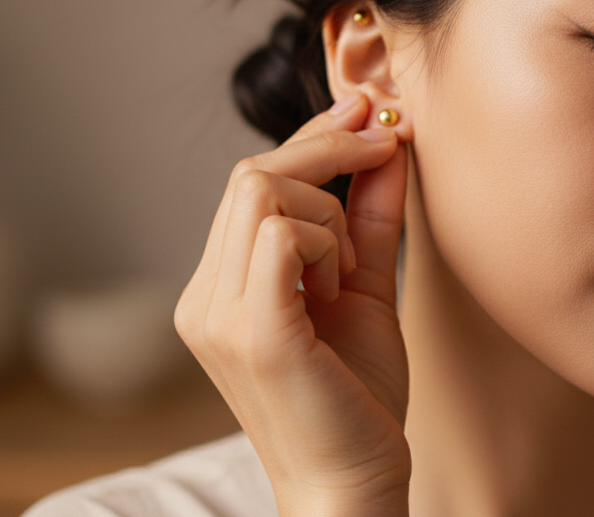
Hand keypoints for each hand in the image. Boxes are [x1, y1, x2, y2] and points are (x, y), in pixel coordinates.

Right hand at [175, 92, 410, 515]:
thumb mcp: (363, 289)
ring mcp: (219, 315)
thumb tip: (388, 141)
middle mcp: (204, 297)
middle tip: (386, 142)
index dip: (312, 137)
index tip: (369, 113)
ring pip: (263, 191)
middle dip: (328, 146)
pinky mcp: (254, 332)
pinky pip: (283, 233)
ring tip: (351, 269)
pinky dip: (328, 239)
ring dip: (329, 209)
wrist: (353, 486)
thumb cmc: (356, 398)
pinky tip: (344, 281)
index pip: (252, 183)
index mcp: (220, 288)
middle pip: (252, 173)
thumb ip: (369, 219)